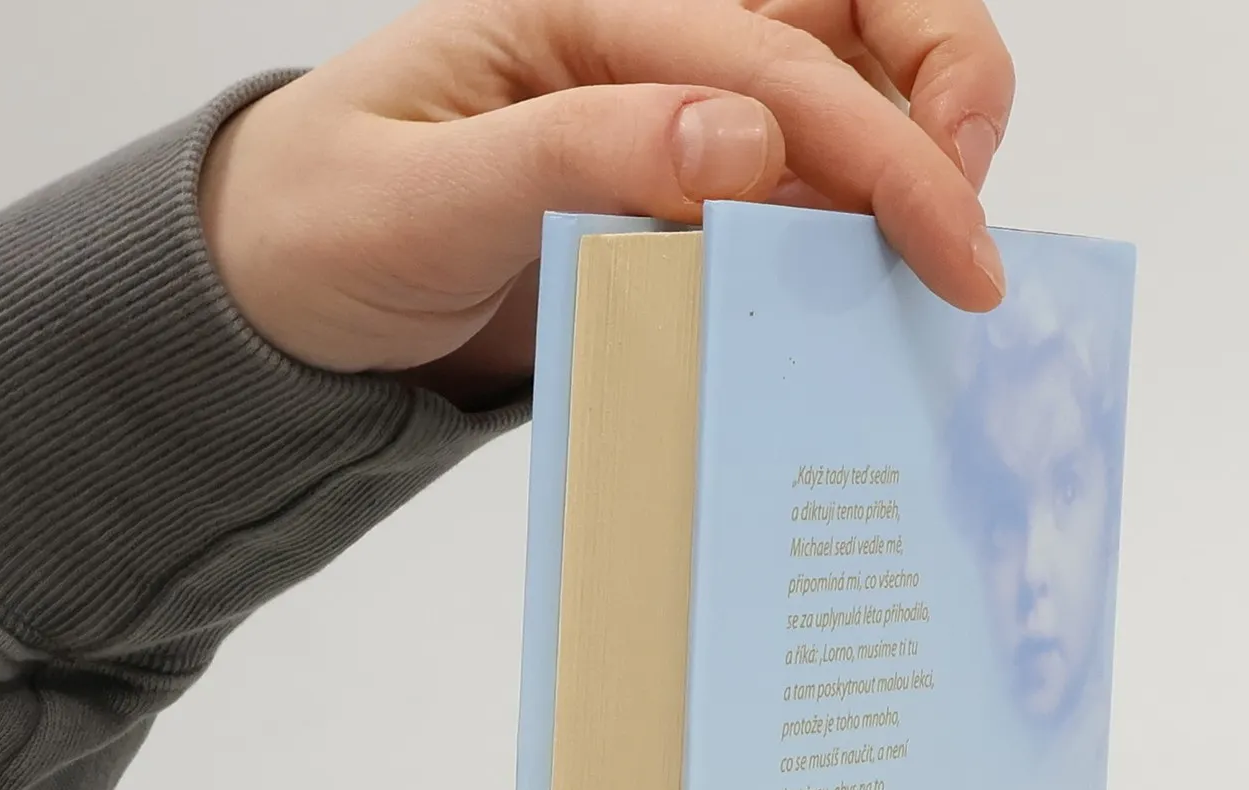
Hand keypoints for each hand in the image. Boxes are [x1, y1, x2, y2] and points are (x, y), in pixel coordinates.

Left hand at [199, 0, 1014, 406]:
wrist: (284, 300)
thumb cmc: (327, 224)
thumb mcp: (425, 193)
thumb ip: (578, 151)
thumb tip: (745, 140)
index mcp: (595, 8)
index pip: (782, 58)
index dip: (889, 150)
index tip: (958, 252)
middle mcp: (655, 40)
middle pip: (854, 10)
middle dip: (944, 87)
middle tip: (965, 216)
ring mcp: (677, 114)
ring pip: (851, 89)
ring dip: (916, 161)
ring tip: (936, 273)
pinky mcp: (680, 196)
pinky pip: (803, 194)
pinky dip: (863, 235)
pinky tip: (881, 301)